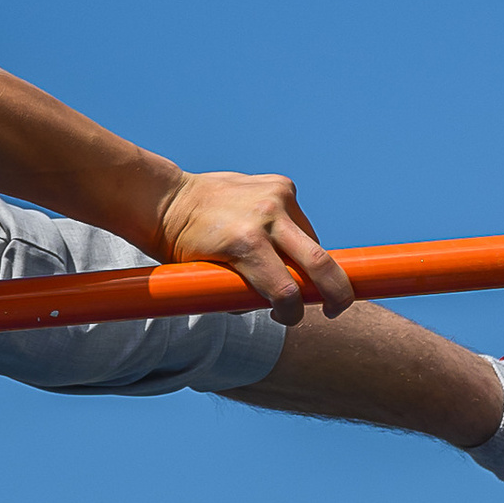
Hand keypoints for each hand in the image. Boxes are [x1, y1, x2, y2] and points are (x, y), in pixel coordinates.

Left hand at [156, 171, 351, 326]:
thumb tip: (280, 306)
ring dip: (308, 262)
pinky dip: (293, 236)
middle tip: (336, 308)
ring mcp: (277, 196)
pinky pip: (299, 220)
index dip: (292, 313)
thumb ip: (243, 292)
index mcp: (244, 243)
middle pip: (319, 264)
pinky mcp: (281, 184)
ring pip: (313, 241)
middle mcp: (266, 216)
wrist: (167, 200)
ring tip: (282, 268)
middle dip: (336, 292)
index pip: (285, 291)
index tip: (287, 318)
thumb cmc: (181, 247)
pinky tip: (270, 238)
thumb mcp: (207, 277)